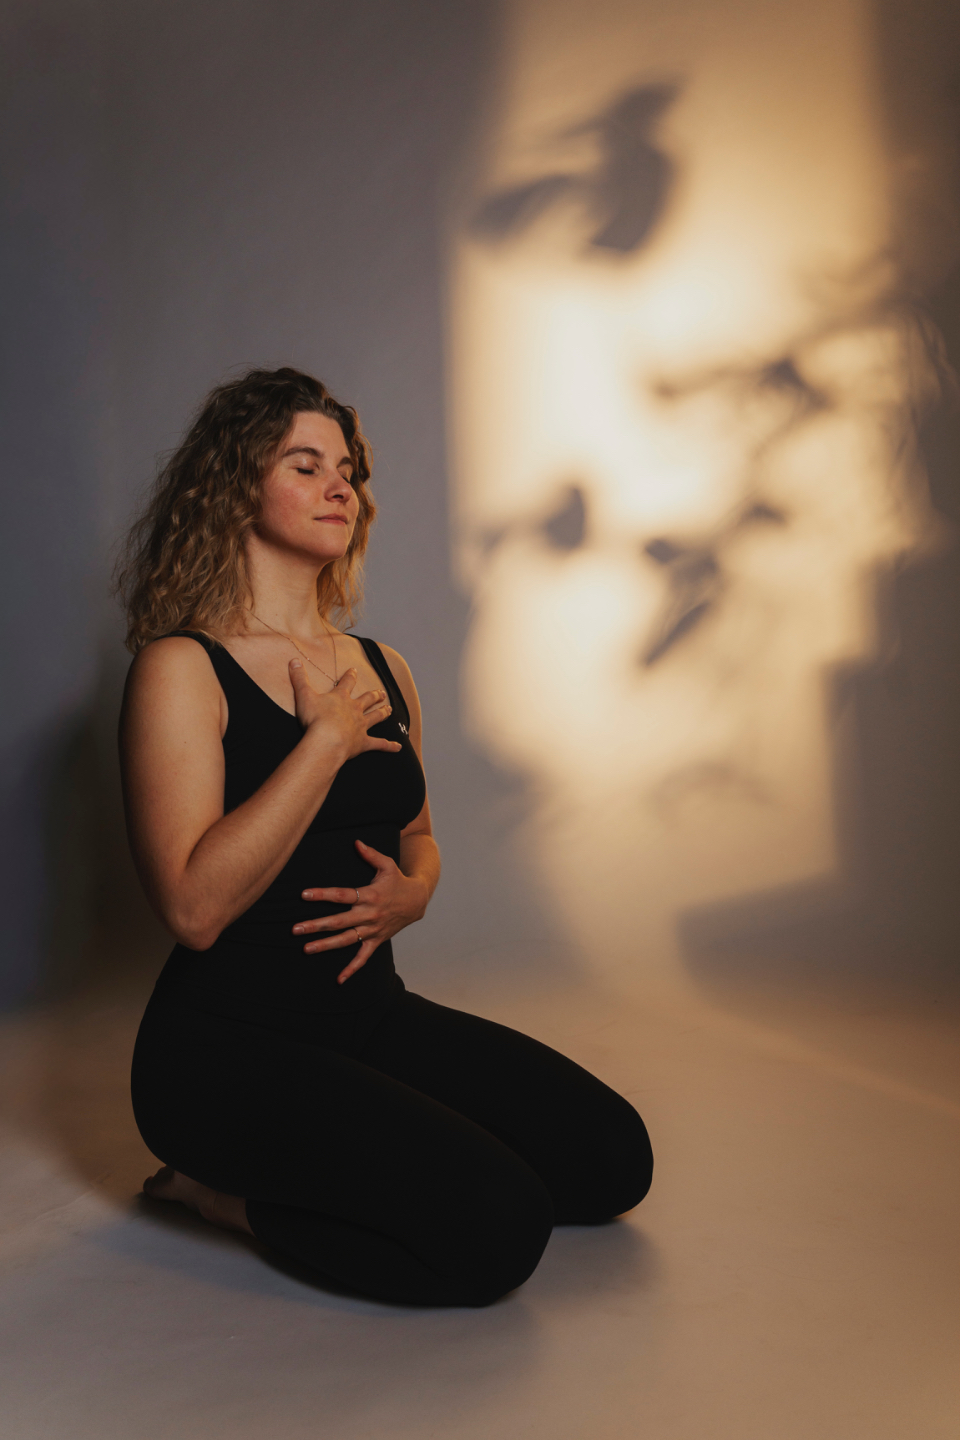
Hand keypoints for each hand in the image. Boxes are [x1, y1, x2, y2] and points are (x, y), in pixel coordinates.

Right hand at [289, 661, 401, 761]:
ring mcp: (361, 726)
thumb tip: (293, 660)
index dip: (350, 676)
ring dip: (383, 713)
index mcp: (341, 698)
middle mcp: (354, 710)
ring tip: (389, 709)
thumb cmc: (315, 719)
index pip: (347, 683)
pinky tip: (398, 747)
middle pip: (368, 699)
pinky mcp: (363, 743)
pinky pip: (379, 744)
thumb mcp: (303, 695)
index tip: (354, 670)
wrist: (326, 740)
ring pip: (376, 717)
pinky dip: (389, 746)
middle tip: (381, 692)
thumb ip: (299, 678)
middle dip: (374, 695)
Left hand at [292, 839, 429, 982]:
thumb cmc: (398, 880)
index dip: (323, 895)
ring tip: (306, 949)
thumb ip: (370, 854)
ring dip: (326, 945)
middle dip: (316, 925)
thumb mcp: (387, 864)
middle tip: (295, 929)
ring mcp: (372, 930)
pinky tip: (339, 979)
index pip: (342, 895)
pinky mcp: (376, 940)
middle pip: (339, 921)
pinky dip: (352, 969)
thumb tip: (355, 842)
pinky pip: (363, 958)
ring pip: (346, 940)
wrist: (417, 901)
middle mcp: (369, 915)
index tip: (304, 895)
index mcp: (369, 895)